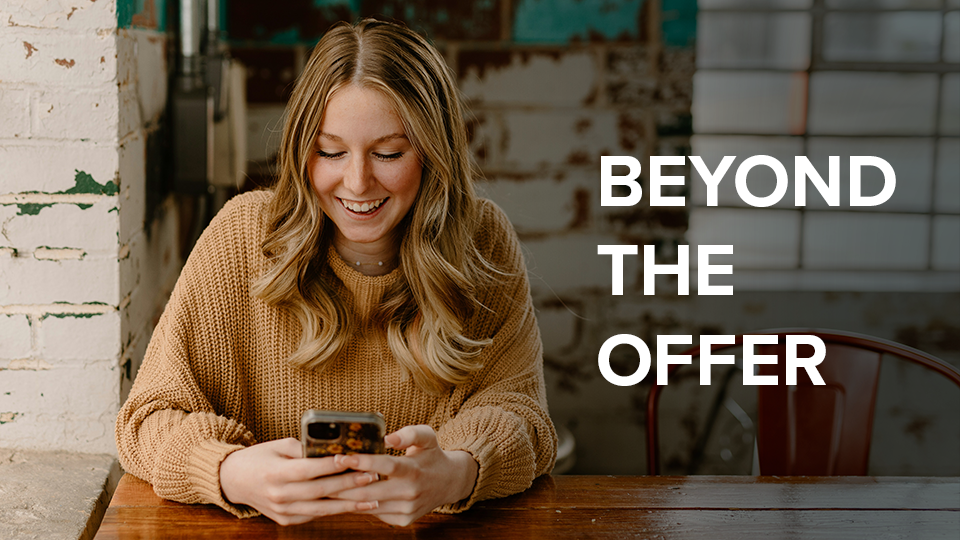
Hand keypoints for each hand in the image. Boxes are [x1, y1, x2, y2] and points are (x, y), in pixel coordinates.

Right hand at [219, 438, 379, 524]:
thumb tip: (333, 446)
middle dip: (348, 484)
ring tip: (372, 498)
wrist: (234, 481)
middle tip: (372, 476)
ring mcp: (282, 511)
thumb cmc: (260, 458)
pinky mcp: (286, 520)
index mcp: (275, 473)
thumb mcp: (278, 446)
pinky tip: (354, 505)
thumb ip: (303, 448)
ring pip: (321, 509)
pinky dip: (334, 510)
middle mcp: (279, 495)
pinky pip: (314, 515)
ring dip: (349, 504)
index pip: (308, 469)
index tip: (352, 459)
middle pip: (319, 491)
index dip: (331, 465)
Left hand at [333, 425, 478, 526]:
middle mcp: (410, 493)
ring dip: (345, 497)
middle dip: (343, 484)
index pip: (386, 466)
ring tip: (326, 485)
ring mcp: (406, 509)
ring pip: (368, 505)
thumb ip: (409, 433)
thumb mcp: (427, 436)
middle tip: (322, 474)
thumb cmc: (432, 455)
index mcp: (414, 470)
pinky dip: (358, 505)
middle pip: (369, 491)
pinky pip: (374, 513)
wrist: (449, 483)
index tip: (341, 456)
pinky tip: (344, 496)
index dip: (363, 461)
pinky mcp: (402, 520)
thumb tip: (387, 437)